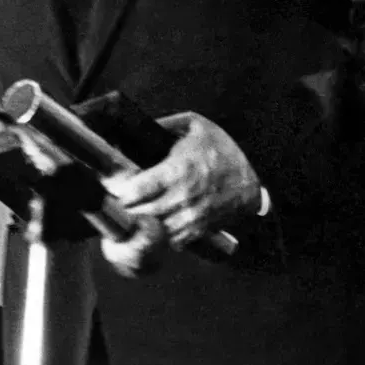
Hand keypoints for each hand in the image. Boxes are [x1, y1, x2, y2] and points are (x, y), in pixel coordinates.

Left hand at [103, 111, 260, 255]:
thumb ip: (164, 124)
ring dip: (139, 223)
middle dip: (124, 208)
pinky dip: (158, 234)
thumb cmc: (222, 148)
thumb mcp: (194, 124)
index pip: (136, 190)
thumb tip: (138, 126)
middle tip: (114, 200)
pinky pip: (170, 240)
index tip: (111, 185)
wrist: (253, 176)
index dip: (118, 190)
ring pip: (153, 230)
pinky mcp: (198, 230)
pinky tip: (153, 222)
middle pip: (140, 213)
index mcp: (178, 170)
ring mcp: (191, 217)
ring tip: (131, 212)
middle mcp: (183, 197)